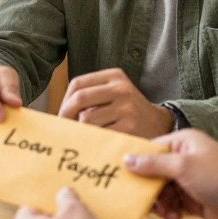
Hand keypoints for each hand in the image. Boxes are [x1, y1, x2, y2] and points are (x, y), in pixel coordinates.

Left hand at [58, 68, 173, 138]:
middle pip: (79, 99)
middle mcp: (121, 89)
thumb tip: (57, 113)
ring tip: (86, 135)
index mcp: (115, 76)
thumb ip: (90, 96)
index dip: (64, 101)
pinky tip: (97, 143)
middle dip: (66, 116)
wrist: (160, 124)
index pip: (77, 84)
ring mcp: (127, 108)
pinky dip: (93, 140)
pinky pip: (99, 134)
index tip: (61, 116)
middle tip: (63, 129)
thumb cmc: (127, 111)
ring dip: (81, 130)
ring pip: (86, 119)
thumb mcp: (114, 93)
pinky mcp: (130, 127)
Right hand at [123, 129, 217, 218]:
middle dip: (150, 190)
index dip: (137, 163)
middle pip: (154, 173)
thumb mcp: (184, 167)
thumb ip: (153, 164)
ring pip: (162, 192)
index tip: (123, 177)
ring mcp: (190, 180)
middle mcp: (185, 159)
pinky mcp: (195, 200)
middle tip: (149, 204)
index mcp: (183, 143)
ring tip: (169, 215)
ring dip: (162, 205)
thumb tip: (126, 159)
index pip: (151, 149)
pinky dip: (172, 213)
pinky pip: (173, 205)